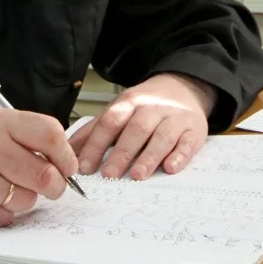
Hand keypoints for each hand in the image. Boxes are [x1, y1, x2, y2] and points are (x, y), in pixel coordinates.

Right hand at [0, 109, 77, 229]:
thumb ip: (24, 136)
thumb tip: (64, 161)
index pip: (50, 134)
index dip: (66, 155)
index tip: (68, 167)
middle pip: (45, 175)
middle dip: (55, 186)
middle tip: (51, 187)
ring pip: (27, 200)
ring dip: (24, 199)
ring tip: (4, 189)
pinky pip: (5, 217)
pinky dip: (3, 213)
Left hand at [71, 73, 216, 180]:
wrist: (184, 88)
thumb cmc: (146, 106)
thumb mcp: (119, 110)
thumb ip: (95, 130)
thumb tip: (67, 150)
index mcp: (130, 103)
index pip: (110, 122)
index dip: (96, 144)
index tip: (85, 166)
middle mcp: (152, 108)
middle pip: (136, 129)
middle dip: (122, 152)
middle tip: (109, 175)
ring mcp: (175, 118)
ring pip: (162, 136)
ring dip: (149, 156)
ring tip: (136, 175)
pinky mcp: (195, 129)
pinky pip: (188, 142)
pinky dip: (180, 156)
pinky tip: (171, 168)